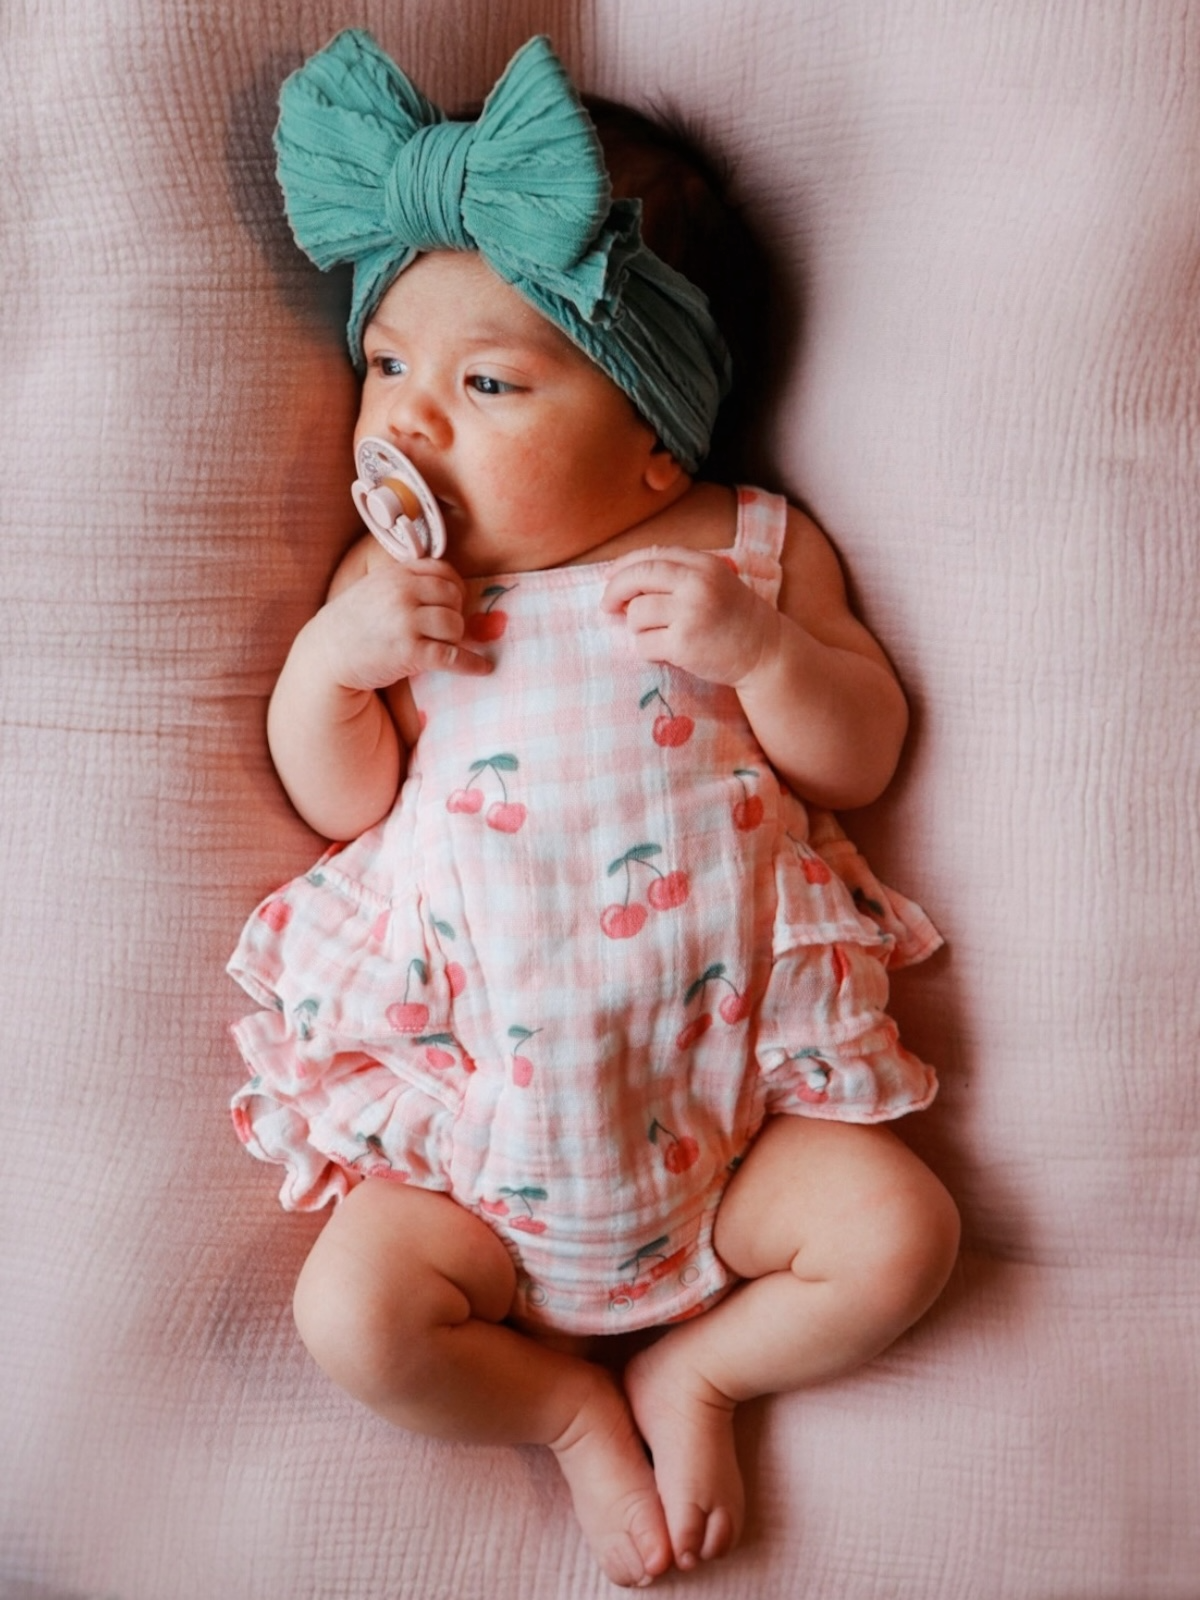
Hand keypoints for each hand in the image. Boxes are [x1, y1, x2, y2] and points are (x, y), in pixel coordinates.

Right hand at [314, 556, 492, 691]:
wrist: (326, 656)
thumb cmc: (353, 624)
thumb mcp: (374, 588)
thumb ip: (405, 582)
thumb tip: (452, 587)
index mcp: (396, 573)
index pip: (443, 571)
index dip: (454, 589)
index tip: (452, 604)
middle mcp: (402, 593)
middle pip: (454, 599)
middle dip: (454, 615)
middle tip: (442, 631)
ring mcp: (405, 622)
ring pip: (455, 625)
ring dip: (454, 640)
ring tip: (438, 648)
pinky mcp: (409, 652)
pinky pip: (452, 656)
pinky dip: (471, 664)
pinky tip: (482, 668)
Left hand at [600, 547, 778, 686]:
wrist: (766, 652)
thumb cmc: (734, 618)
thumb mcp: (713, 582)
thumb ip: (678, 573)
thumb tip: (622, 576)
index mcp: (703, 564)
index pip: (651, 555)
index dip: (625, 566)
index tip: (611, 578)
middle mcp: (697, 583)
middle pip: (637, 577)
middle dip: (615, 591)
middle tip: (607, 606)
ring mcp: (690, 613)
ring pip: (636, 613)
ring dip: (637, 627)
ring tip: (658, 635)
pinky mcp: (683, 643)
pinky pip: (643, 644)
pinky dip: (647, 650)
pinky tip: (666, 651)